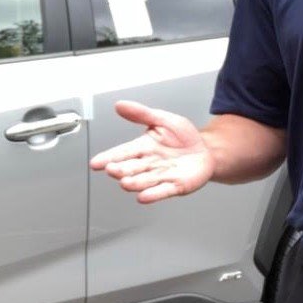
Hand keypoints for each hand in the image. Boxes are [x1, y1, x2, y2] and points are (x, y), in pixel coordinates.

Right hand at [90, 101, 214, 202]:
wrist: (206, 150)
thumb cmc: (183, 137)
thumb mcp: (163, 119)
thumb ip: (141, 114)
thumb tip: (120, 105)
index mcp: (143, 147)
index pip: (122, 152)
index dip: (108, 157)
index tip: (96, 163)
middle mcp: (149, 163)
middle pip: (131, 168)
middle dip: (120, 170)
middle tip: (112, 170)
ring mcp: (162, 176)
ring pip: (144, 181)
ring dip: (134, 183)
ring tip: (125, 183)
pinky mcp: (176, 186)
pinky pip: (163, 191)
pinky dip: (153, 194)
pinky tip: (143, 197)